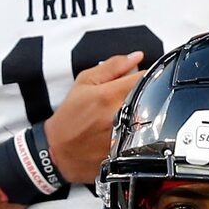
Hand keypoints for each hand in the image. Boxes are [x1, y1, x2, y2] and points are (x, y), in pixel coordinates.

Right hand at [42, 51, 147, 182]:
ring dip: (144, 112)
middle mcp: (118, 115)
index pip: (145, 77)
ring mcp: (124, 135)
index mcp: (107, 95)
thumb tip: (136, 57)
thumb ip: (112, 67)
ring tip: (124, 115)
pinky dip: (139, 130)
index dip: (145, 76)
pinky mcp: (127, 151)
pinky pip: (145, 135)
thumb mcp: (84, 83)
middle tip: (129, 98)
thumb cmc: (69, 117)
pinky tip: (125, 130)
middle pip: (150, 97)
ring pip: (150, 116)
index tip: (138, 79)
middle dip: (144, 94)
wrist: (58, 151)